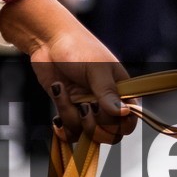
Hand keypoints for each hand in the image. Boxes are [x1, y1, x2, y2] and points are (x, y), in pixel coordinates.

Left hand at [0, 0, 135, 143]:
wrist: (48, 42)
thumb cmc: (77, 47)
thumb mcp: (96, 69)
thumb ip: (108, 93)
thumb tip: (124, 113)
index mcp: (121, 92)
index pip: (129, 122)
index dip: (118, 126)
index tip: (102, 112)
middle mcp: (106, 104)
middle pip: (108, 134)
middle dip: (93, 125)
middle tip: (85, 107)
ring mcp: (86, 108)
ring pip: (85, 134)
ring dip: (70, 117)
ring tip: (63, 92)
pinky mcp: (68, 110)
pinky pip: (69, 132)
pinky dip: (62, 128)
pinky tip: (56, 118)